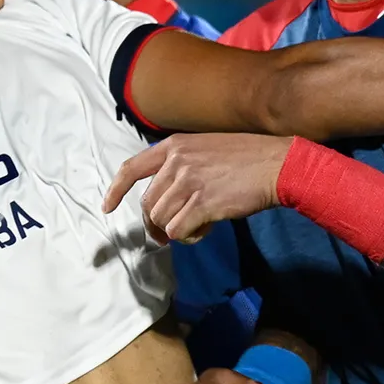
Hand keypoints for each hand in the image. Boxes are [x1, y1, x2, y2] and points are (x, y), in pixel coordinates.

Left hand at [102, 135, 289, 244]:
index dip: (115, 190)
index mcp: (174, 146)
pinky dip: (188, 237)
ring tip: (199, 225)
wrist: (277, 164)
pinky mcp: (201, 203)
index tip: (107, 207)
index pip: (131, 168)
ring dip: (176, 231)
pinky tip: (205, 229)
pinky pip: (177, 231)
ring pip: (161, 220)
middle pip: (147, 205)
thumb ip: (180, 167)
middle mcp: (176, 162)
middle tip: (171, 233)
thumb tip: (162, 201)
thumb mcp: (205, 148)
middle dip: (155, 224)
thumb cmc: (246, 159)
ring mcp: (188, 182)